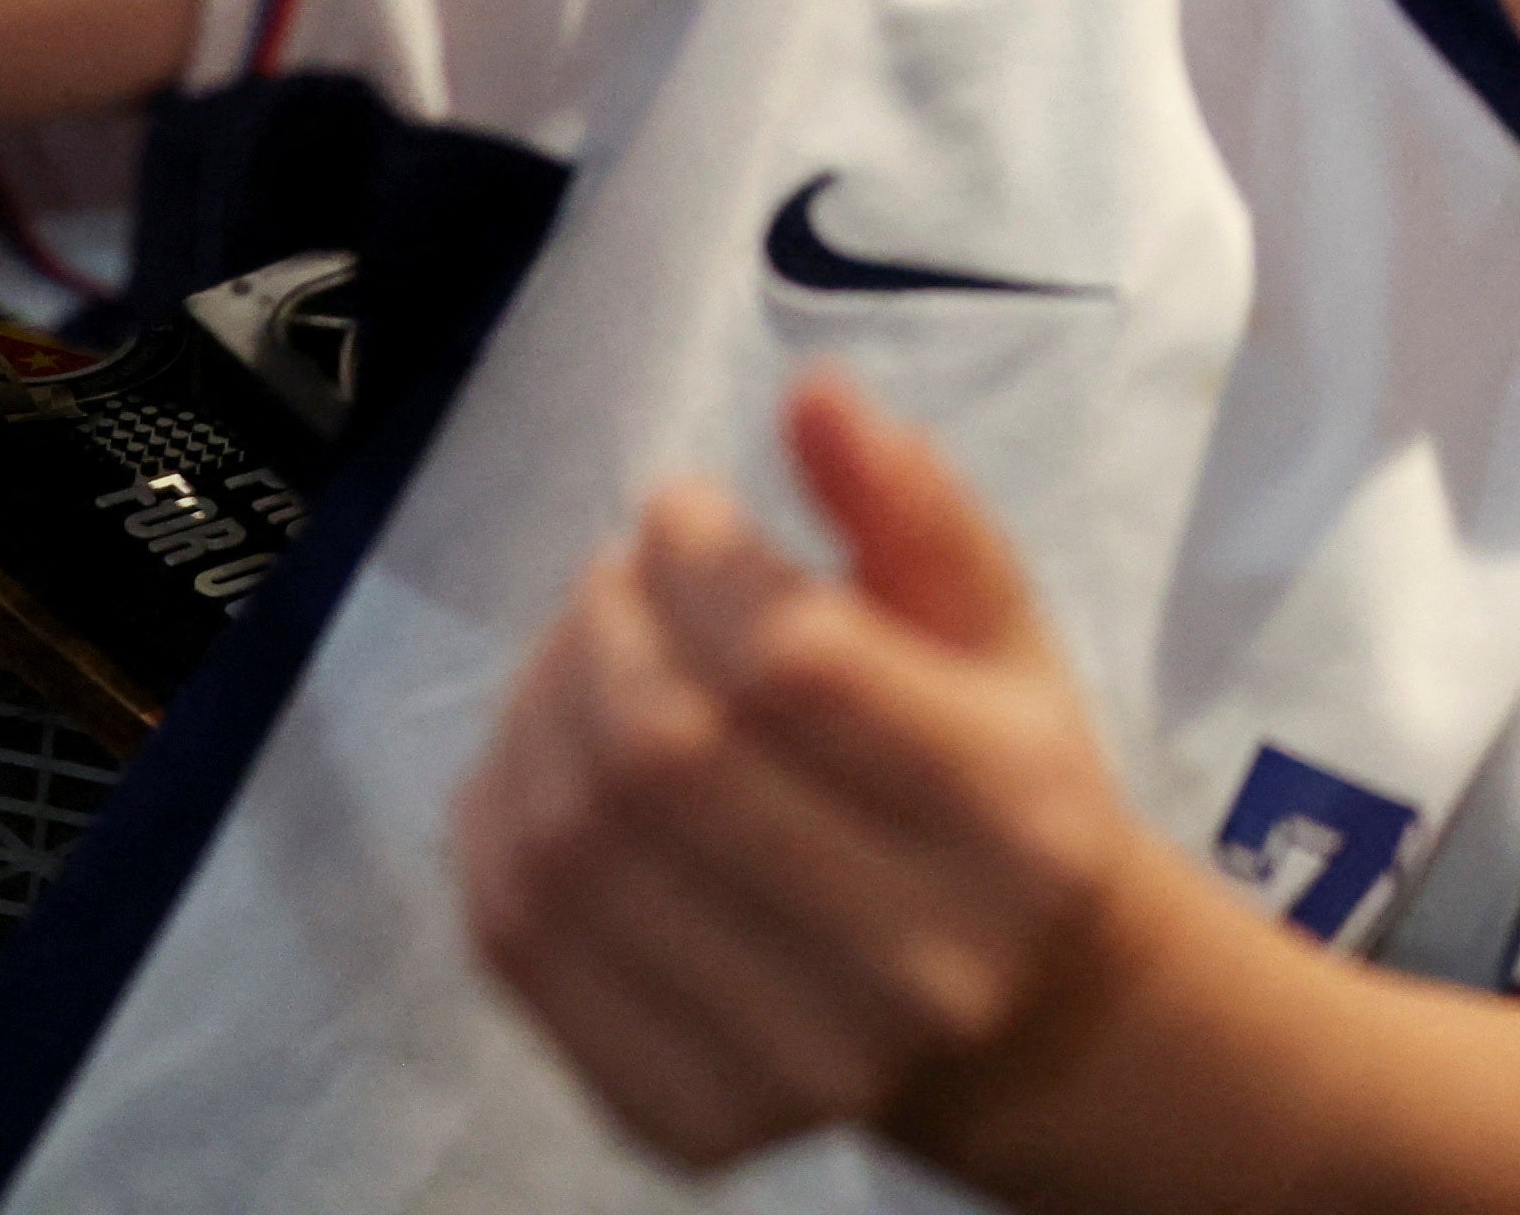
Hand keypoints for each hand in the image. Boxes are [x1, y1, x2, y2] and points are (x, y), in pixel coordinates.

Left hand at [466, 372, 1154, 1168]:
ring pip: (572, 852)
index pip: (798, 666)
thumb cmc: (1004, 791)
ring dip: (535, 713)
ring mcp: (791, 1064)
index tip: (685, 511)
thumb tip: (814, 394)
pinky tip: (536, 762)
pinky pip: (519, 947)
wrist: (1024, 1025)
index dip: (703, 563)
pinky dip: (495, 824)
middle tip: (614, 576)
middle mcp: (916, 963)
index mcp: (1014, 822)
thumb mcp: (1001, 637)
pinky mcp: (686, 1125)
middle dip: (606, 627)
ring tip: (574, 651)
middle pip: (668, 759)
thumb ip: (917, 511)